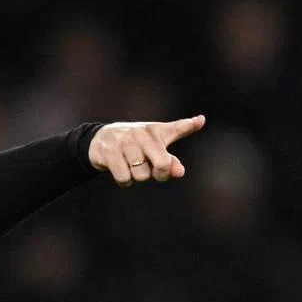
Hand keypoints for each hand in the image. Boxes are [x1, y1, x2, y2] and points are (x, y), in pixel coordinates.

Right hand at [87, 115, 205, 186]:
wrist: (100, 139)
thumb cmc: (134, 145)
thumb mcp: (153, 148)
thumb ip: (170, 160)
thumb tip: (180, 172)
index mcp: (156, 131)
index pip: (177, 128)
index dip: (190, 125)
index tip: (200, 120)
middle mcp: (141, 134)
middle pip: (162, 164)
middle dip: (159, 175)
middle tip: (151, 171)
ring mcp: (124, 142)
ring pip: (141, 175)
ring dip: (137, 178)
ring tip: (131, 167)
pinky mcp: (109, 152)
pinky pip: (124, 178)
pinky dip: (124, 181)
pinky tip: (121, 171)